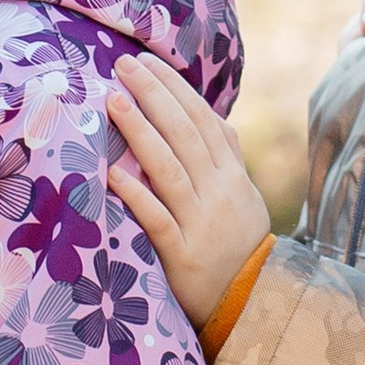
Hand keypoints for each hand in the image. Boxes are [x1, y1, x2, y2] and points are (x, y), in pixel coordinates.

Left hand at [108, 55, 274, 325]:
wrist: (252, 302)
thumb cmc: (239, 245)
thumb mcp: (244, 197)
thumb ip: (230, 158)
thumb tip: (217, 117)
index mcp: (231, 176)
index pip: (202, 120)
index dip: (175, 89)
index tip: (147, 62)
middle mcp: (220, 192)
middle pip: (185, 135)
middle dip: (154, 96)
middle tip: (124, 66)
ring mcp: (202, 222)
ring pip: (170, 169)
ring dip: (141, 133)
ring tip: (114, 101)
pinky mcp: (184, 254)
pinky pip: (158, 219)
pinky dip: (137, 194)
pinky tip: (112, 172)